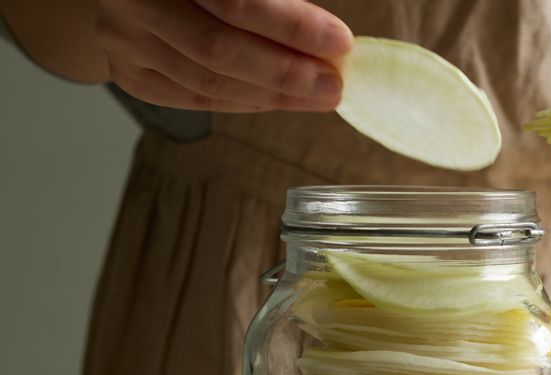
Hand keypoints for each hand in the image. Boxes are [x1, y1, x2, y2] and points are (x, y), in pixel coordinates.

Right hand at [95, 0, 352, 111]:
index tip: (338, 42)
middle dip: (285, 73)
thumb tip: (325, 42)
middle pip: (220, 50)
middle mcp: (133, 1)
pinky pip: (197, 100)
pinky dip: (244, 102)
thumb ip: (267, 0)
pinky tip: (277, 100)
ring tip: (315, 95)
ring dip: (271, 95)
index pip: (236, 2)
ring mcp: (125, 42)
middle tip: (331, 85)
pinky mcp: (131, 75)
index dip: (292, 26)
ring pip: (210, 83)